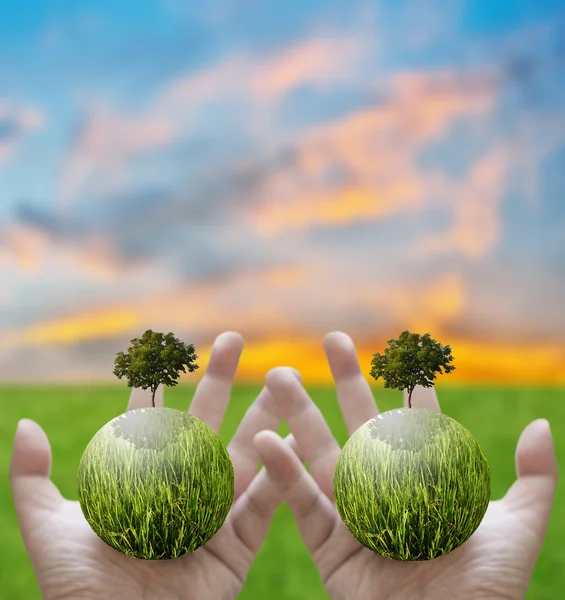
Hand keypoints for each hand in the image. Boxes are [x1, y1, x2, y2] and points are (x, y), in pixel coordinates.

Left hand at [10, 332, 296, 599]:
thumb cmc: (78, 594)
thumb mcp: (47, 532)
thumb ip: (33, 480)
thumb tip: (25, 424)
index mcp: (141, 481)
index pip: (152, 419)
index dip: (160, 382)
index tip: (170, 346)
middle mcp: (181, 490)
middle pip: (204, 424)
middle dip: (219, 379)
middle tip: (233, 339)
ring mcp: (212, 515)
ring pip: (243, 455)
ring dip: (264, 415)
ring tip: (285, 381)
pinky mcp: (237, 547)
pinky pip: (264, 506)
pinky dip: (281, 473)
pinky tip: (296, 438)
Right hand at [254, 332, 558, 599]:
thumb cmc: (489, 594)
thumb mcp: (519, 532)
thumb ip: (535, 479)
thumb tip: (541, 424)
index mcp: (424, 479)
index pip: (414, 419)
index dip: (406, 382)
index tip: (398, 348)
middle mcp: (383, 488)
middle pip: (361, 422)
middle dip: (346, 378)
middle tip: (334, 339)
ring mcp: (352, 513)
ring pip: (320, 452)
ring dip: (299, 412)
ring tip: (278, 374)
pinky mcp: (327, 545)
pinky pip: (301, 503)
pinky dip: (282, 472)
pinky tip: (265, 437)